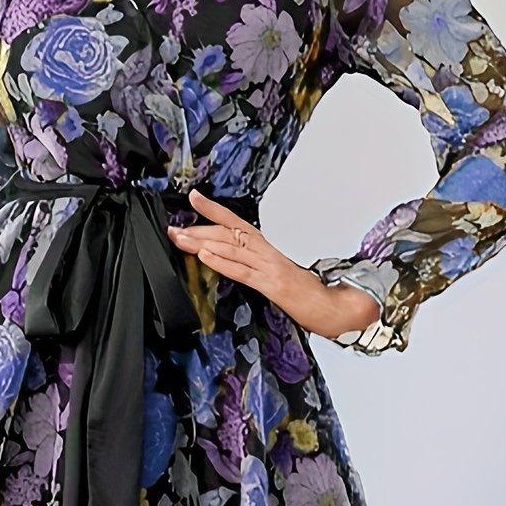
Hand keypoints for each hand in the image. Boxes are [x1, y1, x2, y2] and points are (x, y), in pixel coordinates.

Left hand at [169, 189, 380, 340]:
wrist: (331, 306)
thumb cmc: (304, 294)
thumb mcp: (274, 276)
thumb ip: (254, 267)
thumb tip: (230, 261)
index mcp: (265, 249)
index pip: (236, 222)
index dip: (213, 210)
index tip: (193, 198)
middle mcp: (266, 252)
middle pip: (228, 232)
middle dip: (198, 229)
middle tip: (173, 228)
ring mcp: (269, 266)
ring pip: (232, 247)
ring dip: (202, 242)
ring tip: (181, 239)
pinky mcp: (271, 284)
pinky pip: (242, 271)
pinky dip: (222, 262)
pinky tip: (205, 256)